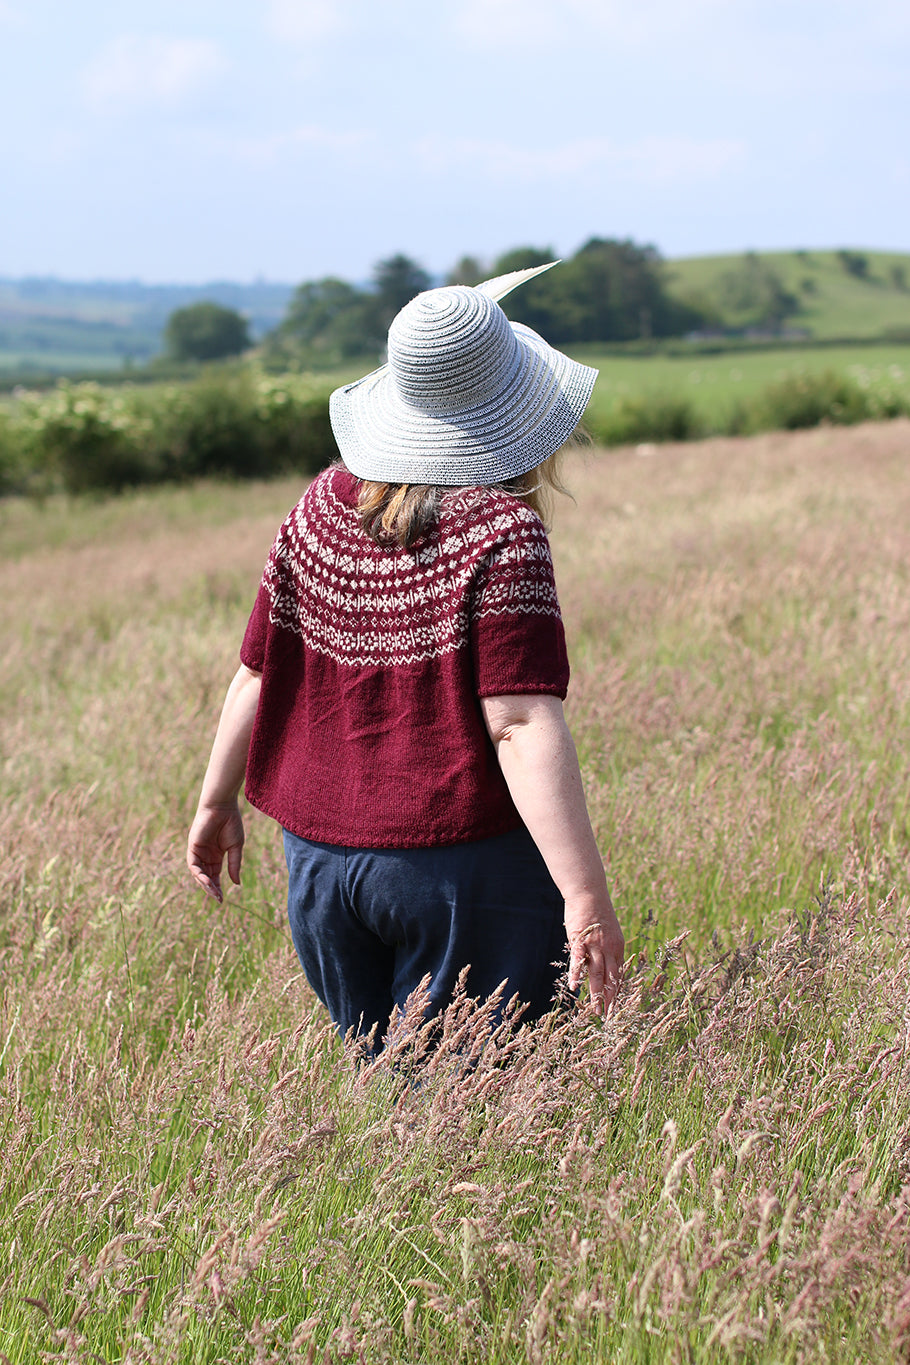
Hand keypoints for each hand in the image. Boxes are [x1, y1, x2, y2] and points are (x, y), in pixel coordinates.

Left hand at [187, 801, 244, 902]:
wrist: (222, 806)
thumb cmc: (231, 823)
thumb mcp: (236, 847)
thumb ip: (234, 865)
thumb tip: (236, 883)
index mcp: (216, 856)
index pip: (214, 876)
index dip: (217, 887)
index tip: (222, 899)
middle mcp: (205, 856)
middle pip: (206, 877)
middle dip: (211, 889)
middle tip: (218, 898)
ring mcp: (198, 852)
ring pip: (198, 874)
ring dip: (205, 884)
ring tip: (214, 892)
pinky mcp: (192, 847)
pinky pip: (193, 865)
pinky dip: (199, 875)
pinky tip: (208, 881)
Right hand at [566, 897, 624, 1014]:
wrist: (589, 892)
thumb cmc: (597, 911)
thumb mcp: (609, 930)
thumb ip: (609, 947)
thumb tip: (607, 961)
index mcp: (618, 947)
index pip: (619, 974)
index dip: (618, 991)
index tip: (617, 1006)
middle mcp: (610, 948)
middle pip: (611, 978)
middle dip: (611, 999)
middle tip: (610, 1016)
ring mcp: (595, 945)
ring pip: (597, 974)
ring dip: (597, 994)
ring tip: (597, 1010)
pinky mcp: (580, 940)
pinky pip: (579, 960)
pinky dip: (577, 974)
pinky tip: (575, 987)